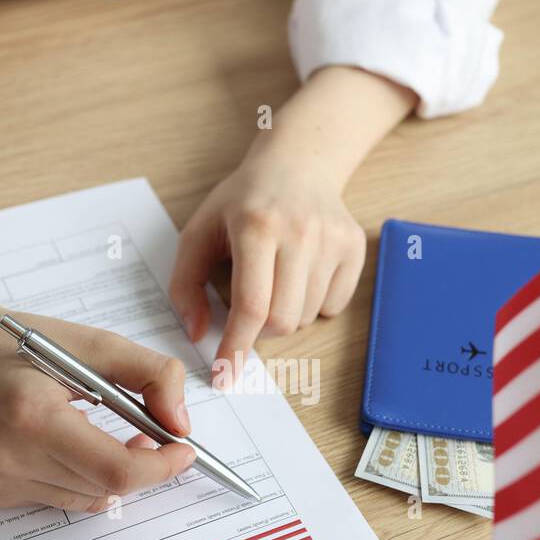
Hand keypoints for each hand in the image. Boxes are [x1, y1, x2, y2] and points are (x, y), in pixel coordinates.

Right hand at [0, 235, 195, 512]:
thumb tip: (181, 426)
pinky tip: (74, 445)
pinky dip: (85, 479)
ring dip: (116, 475)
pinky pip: (65, 500)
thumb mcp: (97, 344)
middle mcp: (8, 454)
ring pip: (90, 500)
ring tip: (111, 433)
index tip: (184, 449)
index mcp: (32, 414)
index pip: (114, 468)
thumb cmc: (26, 344)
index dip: (160, 467)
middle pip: (107, 488)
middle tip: (155, 436)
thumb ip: (153, 375)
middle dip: (145, 467)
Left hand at [170, 151, 366, 370]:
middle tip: (249, 310)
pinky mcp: (354, 247)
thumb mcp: (200, 231)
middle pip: (282, 321)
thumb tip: (196, 333)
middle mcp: (300, 233)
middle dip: (260, 332)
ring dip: (285, 316)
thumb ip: (186, 284)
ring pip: (307, 317)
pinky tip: (301, 274)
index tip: (225, 375)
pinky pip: (333, 306)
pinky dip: (313, 305)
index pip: (251, 306)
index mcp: (256, 227)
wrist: (298, 163)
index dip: (236, 347)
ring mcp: (332, 240)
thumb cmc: (243, 202)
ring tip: (275, 282)